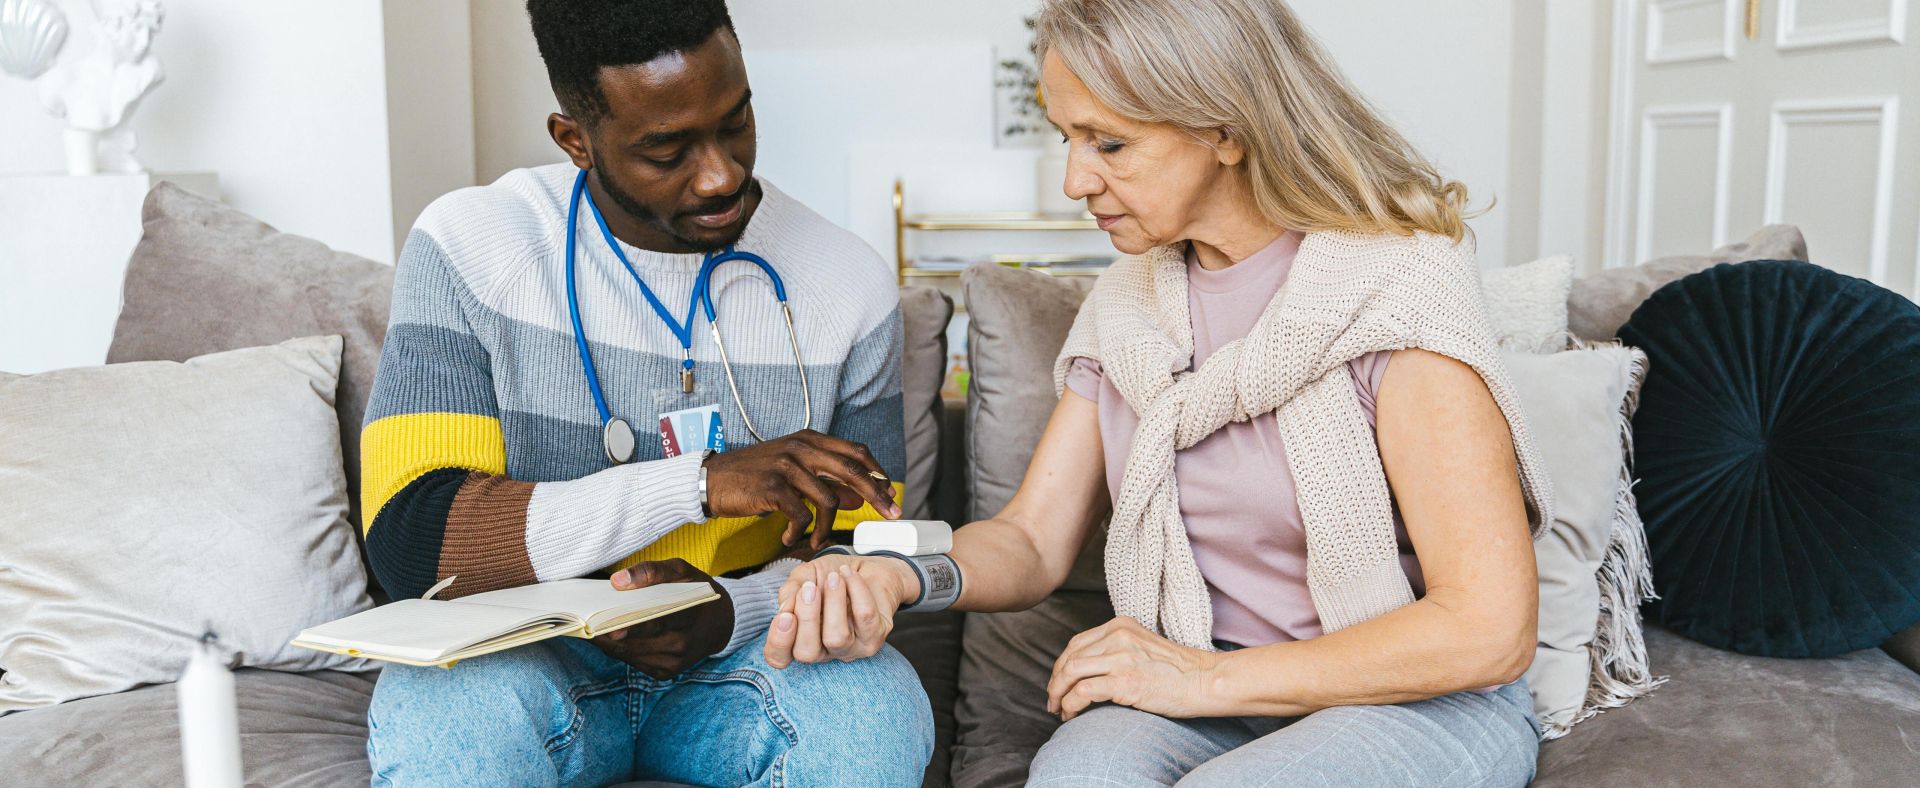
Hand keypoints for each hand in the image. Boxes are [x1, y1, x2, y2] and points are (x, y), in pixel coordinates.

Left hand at [590, 559, 733, 678]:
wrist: (721, 623)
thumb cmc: (697, 591)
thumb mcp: (682, 571)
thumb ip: (652, 571)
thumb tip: (618, 581)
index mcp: (689, 616)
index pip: (656, 622)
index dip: (630, 626)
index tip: (605, 627)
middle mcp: (681, 644)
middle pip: (637, 643)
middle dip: (609, 635)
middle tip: (586, 625)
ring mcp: (673, 662)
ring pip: (630, 655)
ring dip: (609, 644)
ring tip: (592, 628)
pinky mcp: (666, 673)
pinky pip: (634, 663)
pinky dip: (620, 651)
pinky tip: (611, 638)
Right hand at [702, 429, 901, 549]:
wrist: (710, 481)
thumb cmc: (752, 478)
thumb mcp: (792, 474)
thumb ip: (825, 482)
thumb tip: (859, 496)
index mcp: (808, 439)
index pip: (855, 451)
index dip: (877, 473)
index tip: (890, 494)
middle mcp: (801, 447)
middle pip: (851, 469)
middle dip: (876, 494)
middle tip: (890, 514)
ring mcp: (786, 465)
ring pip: (828, 498)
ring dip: (828, 526)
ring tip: (817, 539)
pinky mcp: (772, 487)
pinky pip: (802, 514)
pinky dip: (802, 531)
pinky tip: (791, 538)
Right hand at [762, 554, 918, 668]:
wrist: (866, 568)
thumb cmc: (830, 576)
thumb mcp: (803, 577)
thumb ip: (789, 591)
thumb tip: (785, 608)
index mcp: (800, 640)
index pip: (780, 658)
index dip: (778, 642)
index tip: (785, 616)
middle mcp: (824, 651)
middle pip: (807, 653)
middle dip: (806, 618)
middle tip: (809, 588)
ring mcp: (851, 649)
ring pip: (837, 638)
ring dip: (833, 601)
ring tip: (834, 577)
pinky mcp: (875, 637)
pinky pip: (864, 616)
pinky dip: (856, 589)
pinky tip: (849, 574)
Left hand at [1046, 617, 1225, 721]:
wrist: (1204, 680)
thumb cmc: (1177, 670)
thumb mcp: (1142, 646)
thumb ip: (1116, 649)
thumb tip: (1087, 670)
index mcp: (1120, 625)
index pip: (1076, 643)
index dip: (1061, 665)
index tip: (1058, 683)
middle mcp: (1117, 636)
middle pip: (1069, 658)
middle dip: (1055, 681)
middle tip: (1053, 700)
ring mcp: (1121, 657)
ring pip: (1071, 673)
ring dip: (1058, 694)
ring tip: (1059, 710)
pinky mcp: (1124, 681)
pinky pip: (1083, 692)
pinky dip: (1071, 705)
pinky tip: (1071, 714)